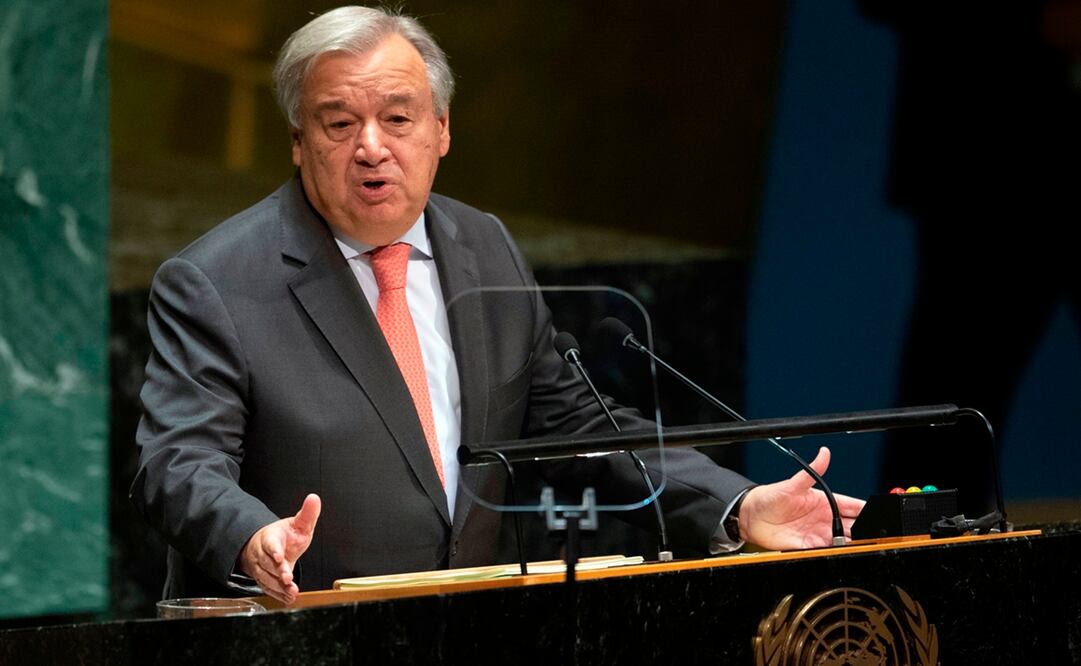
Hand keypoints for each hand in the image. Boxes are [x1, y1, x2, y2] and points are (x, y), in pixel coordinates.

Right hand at [239, 493, 320, 603]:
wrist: (268, 548)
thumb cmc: (283, 537)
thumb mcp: (297, 524)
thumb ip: (307, 514)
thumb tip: (314, 498)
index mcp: (270, 537)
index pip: (270, 544)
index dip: (274, 551)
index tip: (279, 557)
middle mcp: (262, 554)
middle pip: (267, 564)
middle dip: (278, 572)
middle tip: (288, 578)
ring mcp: (261, 568)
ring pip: (266, 578)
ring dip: (278, 586)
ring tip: (290, 590)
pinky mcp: (263, 580)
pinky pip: (268, 588)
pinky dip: (278, 594)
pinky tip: (288, 598)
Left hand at [738, 447, 864, 550]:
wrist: (750, 516)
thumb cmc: (770, 497)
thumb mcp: (792, 483)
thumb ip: (811, 471)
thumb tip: (824, 453)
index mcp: (825, 501)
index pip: (853, 506)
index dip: (867, 510)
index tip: (880, 514)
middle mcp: (824, 518)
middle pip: (853, 525)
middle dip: (864, 529)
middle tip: (873, 533)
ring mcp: (817, 533)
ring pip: (843, 540)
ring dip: (852, 542)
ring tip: (859, 542)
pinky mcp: (808, 546)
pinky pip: (826, 551)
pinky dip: (834, 552)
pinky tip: (839, 550)